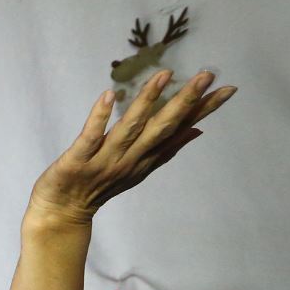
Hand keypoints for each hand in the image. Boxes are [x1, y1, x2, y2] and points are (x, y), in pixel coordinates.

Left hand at [30, 69, 235, 224]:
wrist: (62, 215)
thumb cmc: (98, 186)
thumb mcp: (138, 170)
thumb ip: (166, 150)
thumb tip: (197, 131)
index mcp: (146, 159)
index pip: (180, 130)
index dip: (203, 111)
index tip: (227, 88)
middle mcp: (130, 159)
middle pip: (162, 127)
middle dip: (185, 101)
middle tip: (206, 74)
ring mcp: (104, 160)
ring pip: (130, 128)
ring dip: (147, 101)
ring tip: (164, 75)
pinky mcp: (77, 161)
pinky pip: (91, 137)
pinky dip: (100, 117)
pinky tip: (109, 95)